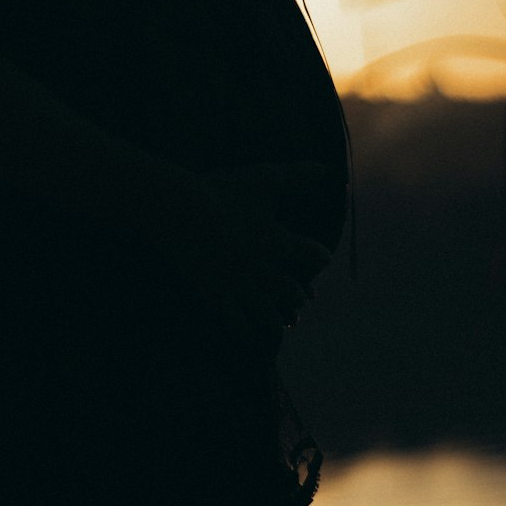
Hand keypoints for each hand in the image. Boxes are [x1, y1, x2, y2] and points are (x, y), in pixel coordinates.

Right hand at [194, 160, 332, 333]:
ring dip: (280, 319)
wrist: (178, 210)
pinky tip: (250, 336)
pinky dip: (247, 331)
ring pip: (268, 311)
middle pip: (290, 290)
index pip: (309, 253)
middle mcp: (263, 268)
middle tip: (305, 301)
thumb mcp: (263, 179)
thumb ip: (296, 176)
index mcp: (276, 240)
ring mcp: (239, 285)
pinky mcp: (216, 295)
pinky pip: (237, 322)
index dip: (319, 256)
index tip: (324, 260)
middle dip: (299, 296)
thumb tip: (327, 169)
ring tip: (288, 324)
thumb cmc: (222, 191)